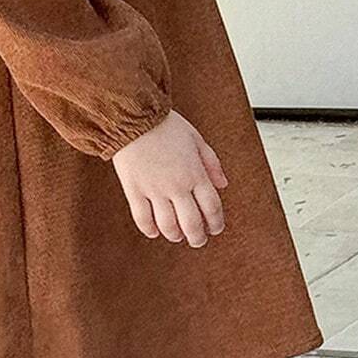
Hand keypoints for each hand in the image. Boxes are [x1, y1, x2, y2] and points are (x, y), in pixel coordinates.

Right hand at [111, 110, 227, 245]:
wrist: (134, 116)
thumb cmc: (165, 124)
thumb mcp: (196, 138)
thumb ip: (212, 163)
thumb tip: (223, 184)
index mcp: (195, 173)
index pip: (212, 207)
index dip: (216, 223)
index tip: (215, 228)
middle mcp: (177, 185)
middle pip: (192, 223)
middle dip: (198, 237)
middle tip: (198, 241)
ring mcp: (154, 190)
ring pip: (168, 225)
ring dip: (175, 235)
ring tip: (178, 236)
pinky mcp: (134, 190)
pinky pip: (142, 218)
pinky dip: (149, 229)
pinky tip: (154, 231)